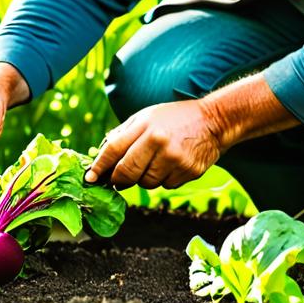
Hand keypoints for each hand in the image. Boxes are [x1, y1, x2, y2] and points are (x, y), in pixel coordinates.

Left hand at [84, 99, 223, 189]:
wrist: (213, 121)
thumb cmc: (173, 118)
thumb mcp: (145, 117)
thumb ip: (123, 134)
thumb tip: (101, 156)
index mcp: (146, 126)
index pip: (114, 149)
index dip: (99, 166)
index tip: (90, 178)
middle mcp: (160, 142)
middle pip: (127, 172)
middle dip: (118, 179)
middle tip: (116, 180)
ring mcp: (175, 159)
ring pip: (146, 183)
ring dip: (143, 178)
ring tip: (153, 162)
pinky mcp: (189, 172)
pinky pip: (165, 186)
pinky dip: (162, 179)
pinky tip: (170, 165)